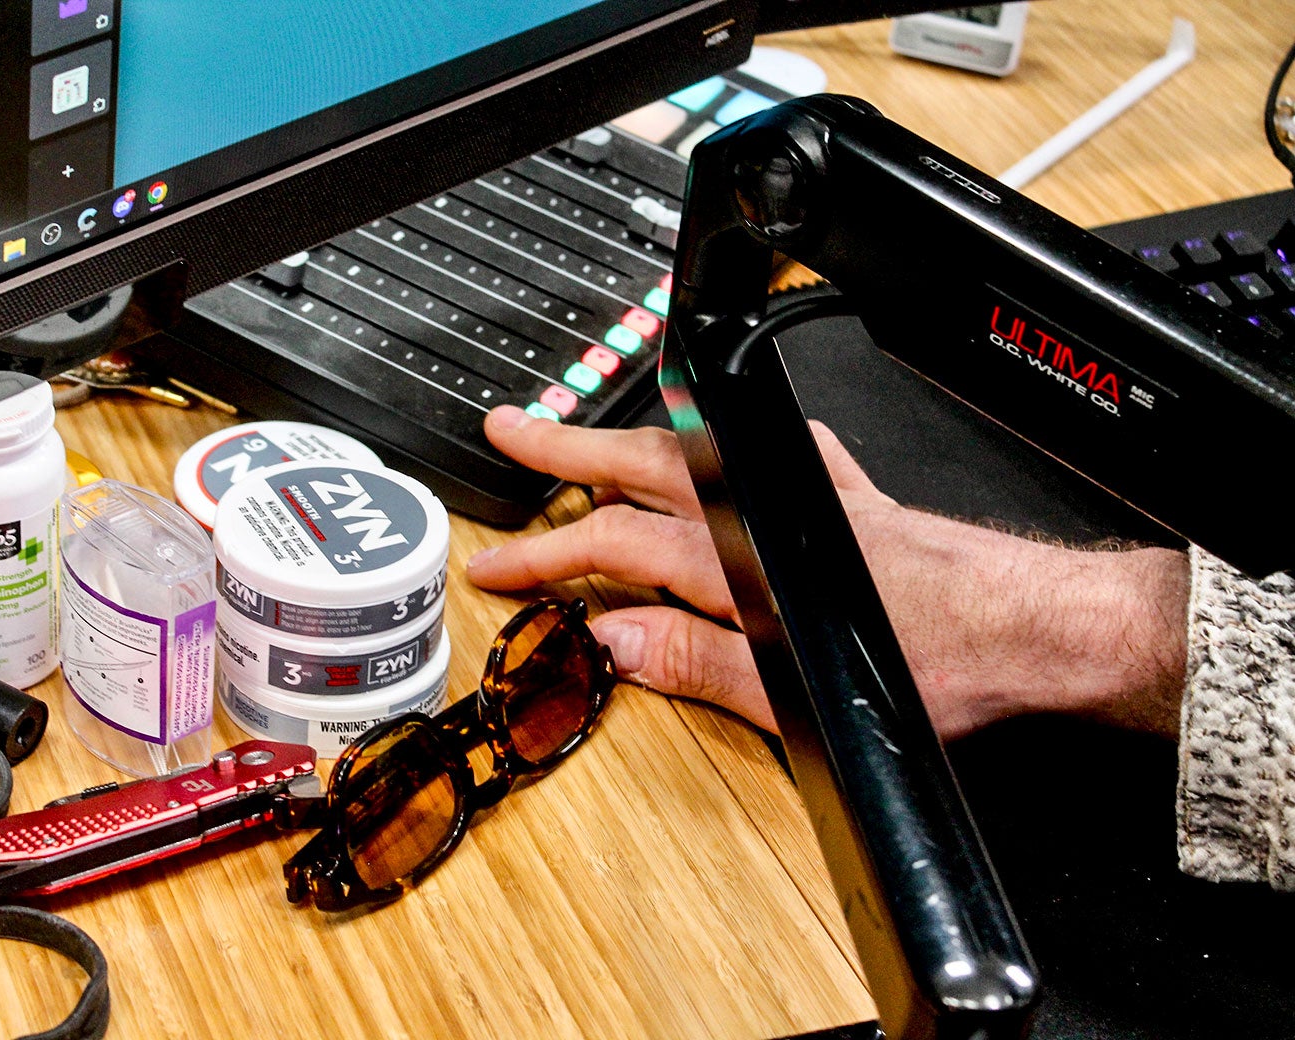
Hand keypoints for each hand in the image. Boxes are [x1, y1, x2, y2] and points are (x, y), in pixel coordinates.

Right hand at [467, 405, 1189, 739]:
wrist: (1028, 625)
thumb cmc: (941, 658)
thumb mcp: (801, 689)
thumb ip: (700, 662)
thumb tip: (616, 640)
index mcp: (744, 558)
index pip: (616, 545)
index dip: (546, 557)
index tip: (499, 568)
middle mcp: (767, 510)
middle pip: (641, 467)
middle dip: (565, 451)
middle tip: (511, 433)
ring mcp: (803, 493)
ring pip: (691, 449)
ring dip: (626, 440)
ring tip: (581, 436)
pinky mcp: (844, 493)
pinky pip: (762, 445)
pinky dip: (720, 432)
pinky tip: (714, 433)